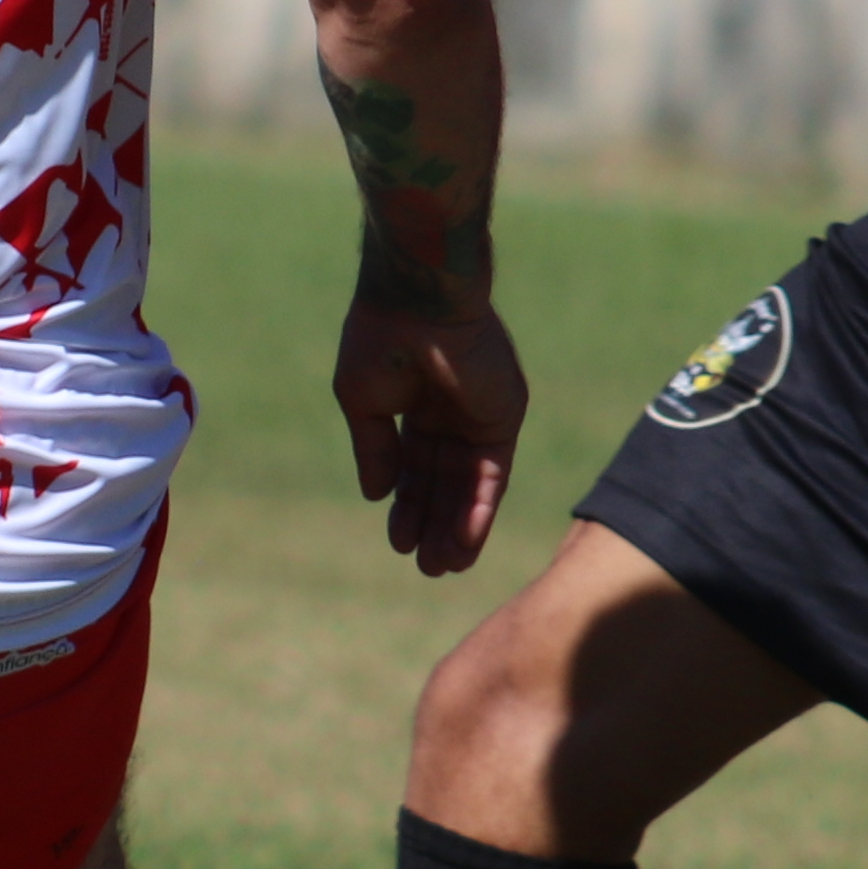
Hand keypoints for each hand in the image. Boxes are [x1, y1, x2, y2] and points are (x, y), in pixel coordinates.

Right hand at [335, 293, 526, 576]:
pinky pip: (493, 475)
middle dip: (433, 524)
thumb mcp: (363, 400)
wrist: (420, 301)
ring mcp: (480, 418)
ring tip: (444, 567)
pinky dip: (479, 509)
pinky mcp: (504, 419)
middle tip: (425, 567)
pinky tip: (464, 541)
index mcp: (414, 404)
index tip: (397, 541)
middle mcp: (450, 414)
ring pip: (470, 486)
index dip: (406, 505)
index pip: (414, 467)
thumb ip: (375, 448)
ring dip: (459, 527)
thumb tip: (376, 495)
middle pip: (443, 483)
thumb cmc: (381, 339)